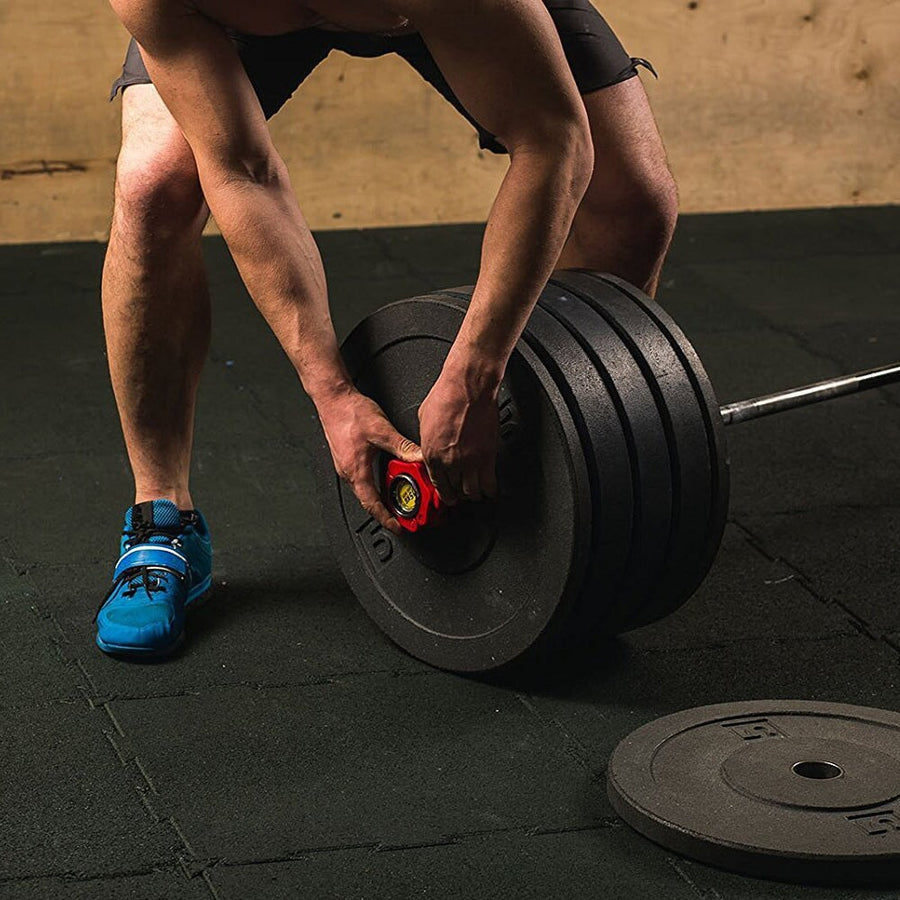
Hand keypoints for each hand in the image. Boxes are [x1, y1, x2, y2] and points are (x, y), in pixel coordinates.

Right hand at [317, 388, 421, 534]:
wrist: (333, 398)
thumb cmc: (349, 412)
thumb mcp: (381, 430)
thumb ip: (402, 447)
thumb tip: (419, 458)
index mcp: (356, 471)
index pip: (372, 505)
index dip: (386, 519)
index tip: (398, 528)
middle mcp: (348, 472)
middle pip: (369, 501)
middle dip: (387, 511)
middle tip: (403, 515)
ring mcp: (346, 466)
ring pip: (366, 489)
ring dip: (381, 497)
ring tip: (398, 498)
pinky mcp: (347, 458)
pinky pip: (363, 478)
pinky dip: (376, 483)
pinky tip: (387, 475)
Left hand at [417, 368, 499, 504]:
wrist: (468, 387)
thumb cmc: (446, 396)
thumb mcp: (423, 420)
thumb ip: (427, 439)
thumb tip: (430, 444)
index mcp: (431, 453)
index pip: (437, 484)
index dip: (444, 494)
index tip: (448, 496)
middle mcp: (450, 461)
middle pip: (456, 490)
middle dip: (459, 495)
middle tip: (462, 494)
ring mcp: (470, 461)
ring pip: (473, 491)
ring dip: (474, 494)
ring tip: (476, 493)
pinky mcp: (488, 457)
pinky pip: (490, 483)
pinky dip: (490, 490)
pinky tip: (490, 491)